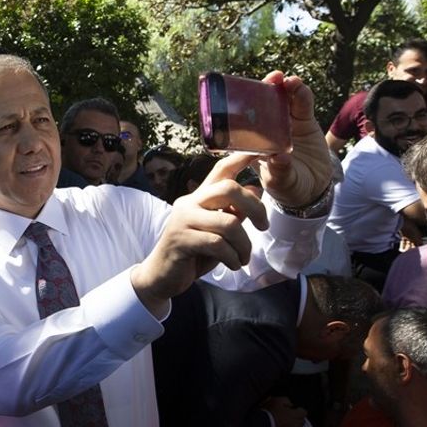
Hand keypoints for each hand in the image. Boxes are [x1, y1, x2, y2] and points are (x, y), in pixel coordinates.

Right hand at [131, 153, 267, 314]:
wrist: (163, 276)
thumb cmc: (194, 252)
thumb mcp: (218, 231)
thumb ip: (234, 212)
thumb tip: (257, 191)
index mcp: (199, 197)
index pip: (221, 169)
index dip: (241, 158)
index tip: (261, 151)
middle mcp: (190, 202)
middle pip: (228, 189)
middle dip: (255, 208)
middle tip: (264, 226)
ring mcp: (184, 220)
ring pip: (229, 223)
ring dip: (244, 245)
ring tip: (243, 258)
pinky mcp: (182, 240)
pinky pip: (218, 245)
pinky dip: (232, 258)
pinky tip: (233, 265)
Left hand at [257, 71, 331, 207]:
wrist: (313, 187)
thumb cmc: (288, 186)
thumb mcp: (281, 182)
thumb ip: (279, 171)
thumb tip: (279, 157)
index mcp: (253, 142)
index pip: (244, 121)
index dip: (244, 106)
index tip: (245, 95)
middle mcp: (266, 128)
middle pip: (262, 104)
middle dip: (264, 89)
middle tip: (269, 80)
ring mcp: (285, 122)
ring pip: (282, 100)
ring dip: (283, 87)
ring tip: (286, 80)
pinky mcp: (303, 120)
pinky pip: (302, 104)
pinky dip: (301, 93)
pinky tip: (298, 85)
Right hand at [263, 395, 307, 426]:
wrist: (263, 426)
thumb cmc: (270, 413)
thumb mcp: (277, 400)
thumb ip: (287, 400)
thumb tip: (290, 404)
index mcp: (296, 415)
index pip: (304, 412)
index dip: (298, 410)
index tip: (294, 409)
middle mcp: (297, 424)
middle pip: (302, 421)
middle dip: (297, 417)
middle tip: (289, 415)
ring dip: (294, 425)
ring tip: (286, 423)